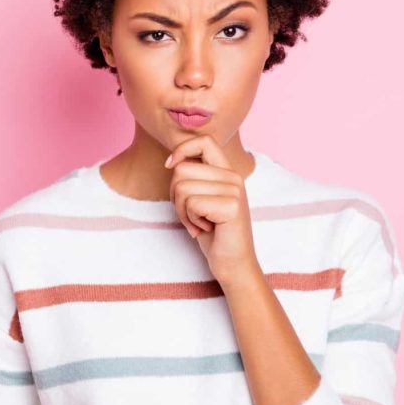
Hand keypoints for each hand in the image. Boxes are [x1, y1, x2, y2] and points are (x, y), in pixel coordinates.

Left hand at [163, 135, 259, 284]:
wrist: (234, 263)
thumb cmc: (213, 233)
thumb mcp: (202, 199)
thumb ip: (194, 178)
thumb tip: (171, 161)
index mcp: (227, 172)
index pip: (203, 141)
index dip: (181, 150)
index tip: (169, 165)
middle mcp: (233, 177)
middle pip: (181, 170)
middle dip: (175, 196)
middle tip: (191, 214)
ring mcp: (235, 190)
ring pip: (182, 188)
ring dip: (182, 212)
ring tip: (199, 223)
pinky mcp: (232, 206)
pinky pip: (191, 203)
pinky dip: (190, 221)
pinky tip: (205, 230)